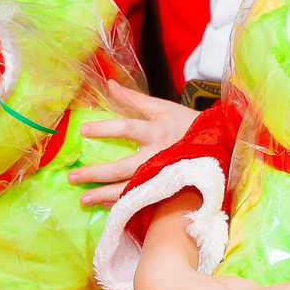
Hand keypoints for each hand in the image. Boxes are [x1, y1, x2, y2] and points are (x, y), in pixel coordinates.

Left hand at [69, 85, 200, 204]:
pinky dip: (121, 203)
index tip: (82, 131)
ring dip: (104, 195)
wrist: (218, 147)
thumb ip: (135, 99)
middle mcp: (158, 156)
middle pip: (122, 168)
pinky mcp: (165, 189)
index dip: (104, 129)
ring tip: (83, 199)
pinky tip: (105, 205)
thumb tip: (109, 84)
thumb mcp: (164, 108)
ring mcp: (161, 176)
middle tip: (72, 176)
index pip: (126, 128)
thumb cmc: (187, 125)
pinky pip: (139, 199)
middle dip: (95, 173)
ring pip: (128, 189)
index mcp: (157, 131)